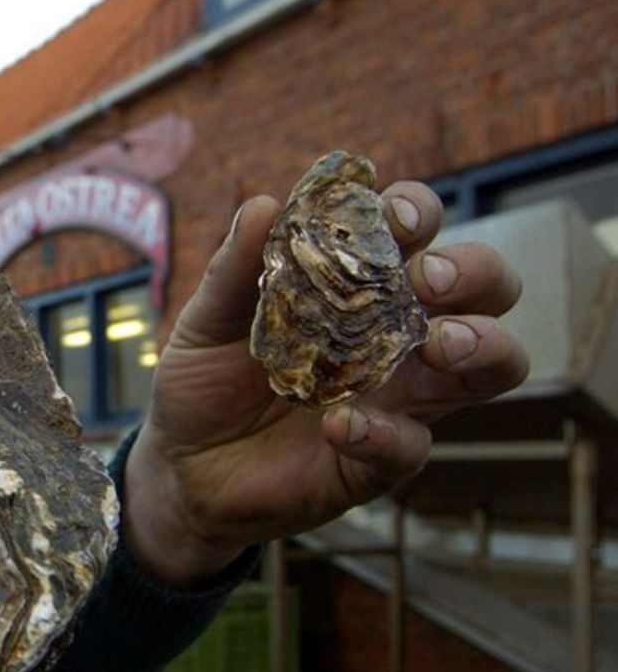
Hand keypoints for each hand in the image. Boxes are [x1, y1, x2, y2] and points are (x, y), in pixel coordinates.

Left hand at [122, 183, 528, 586]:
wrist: (180, 466)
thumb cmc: (205, 380)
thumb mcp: (206, 321)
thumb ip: (234, 269)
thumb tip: (264, 205)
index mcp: (360, 288)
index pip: (416, 233)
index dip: (418, 212)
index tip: (393, 215)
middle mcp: (396, 337)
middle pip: (486, 290)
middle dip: (476, 272)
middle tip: (429, 278)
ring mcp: (398, 399)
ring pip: (490, 366)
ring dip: (481, 345)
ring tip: (438, 343)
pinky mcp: (378, 458)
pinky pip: (411, 446)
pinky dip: (384, 433)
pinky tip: (338, 423)